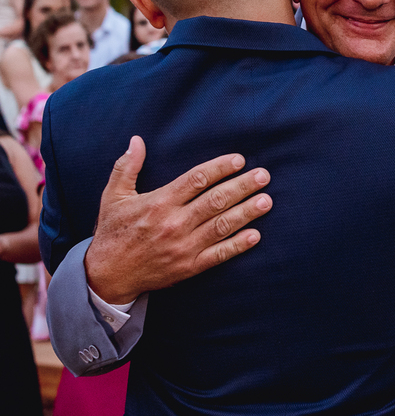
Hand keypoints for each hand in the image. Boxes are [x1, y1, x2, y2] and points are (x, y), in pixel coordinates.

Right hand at [85, 136, 272, 304]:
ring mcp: (183, 247)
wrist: (107, 275)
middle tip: (263, 176)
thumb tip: (137, 140)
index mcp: (158, 203)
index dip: (220, 168)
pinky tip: (256, 235)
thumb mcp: (113, 197)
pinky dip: (238, 245)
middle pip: (216, 201)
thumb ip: (126, 167)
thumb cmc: (113, 231)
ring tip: (266, 201)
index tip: (239, 160)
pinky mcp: (189, 266)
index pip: (196, 180)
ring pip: (222, 226)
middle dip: (242, 186)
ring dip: (247, 213)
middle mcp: (174, 224)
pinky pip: (219, 255)